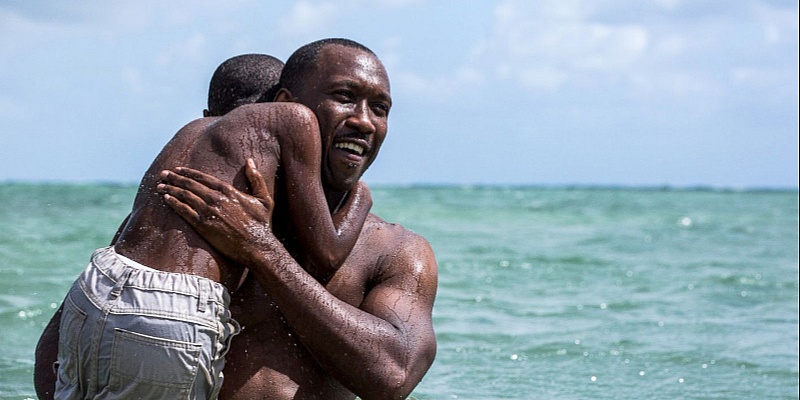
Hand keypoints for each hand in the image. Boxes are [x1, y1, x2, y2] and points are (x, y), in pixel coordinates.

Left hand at [157, 159, 275, 262]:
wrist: (257, 247)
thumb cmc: (262, 225)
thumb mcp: (264, 199)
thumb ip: (256, 178)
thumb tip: (250, 160)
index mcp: (229, 191)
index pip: (204, 177)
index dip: (189, 172)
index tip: (178, 169)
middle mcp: (216, 199)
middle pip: (190, 184)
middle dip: (174, 178)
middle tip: (163, 174)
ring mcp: (209, 212)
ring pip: (184, 196)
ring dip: (170, 189)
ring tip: (159, 186)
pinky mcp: (203, 226)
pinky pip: (184, 211)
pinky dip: (174, 203)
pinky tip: (166, 199)